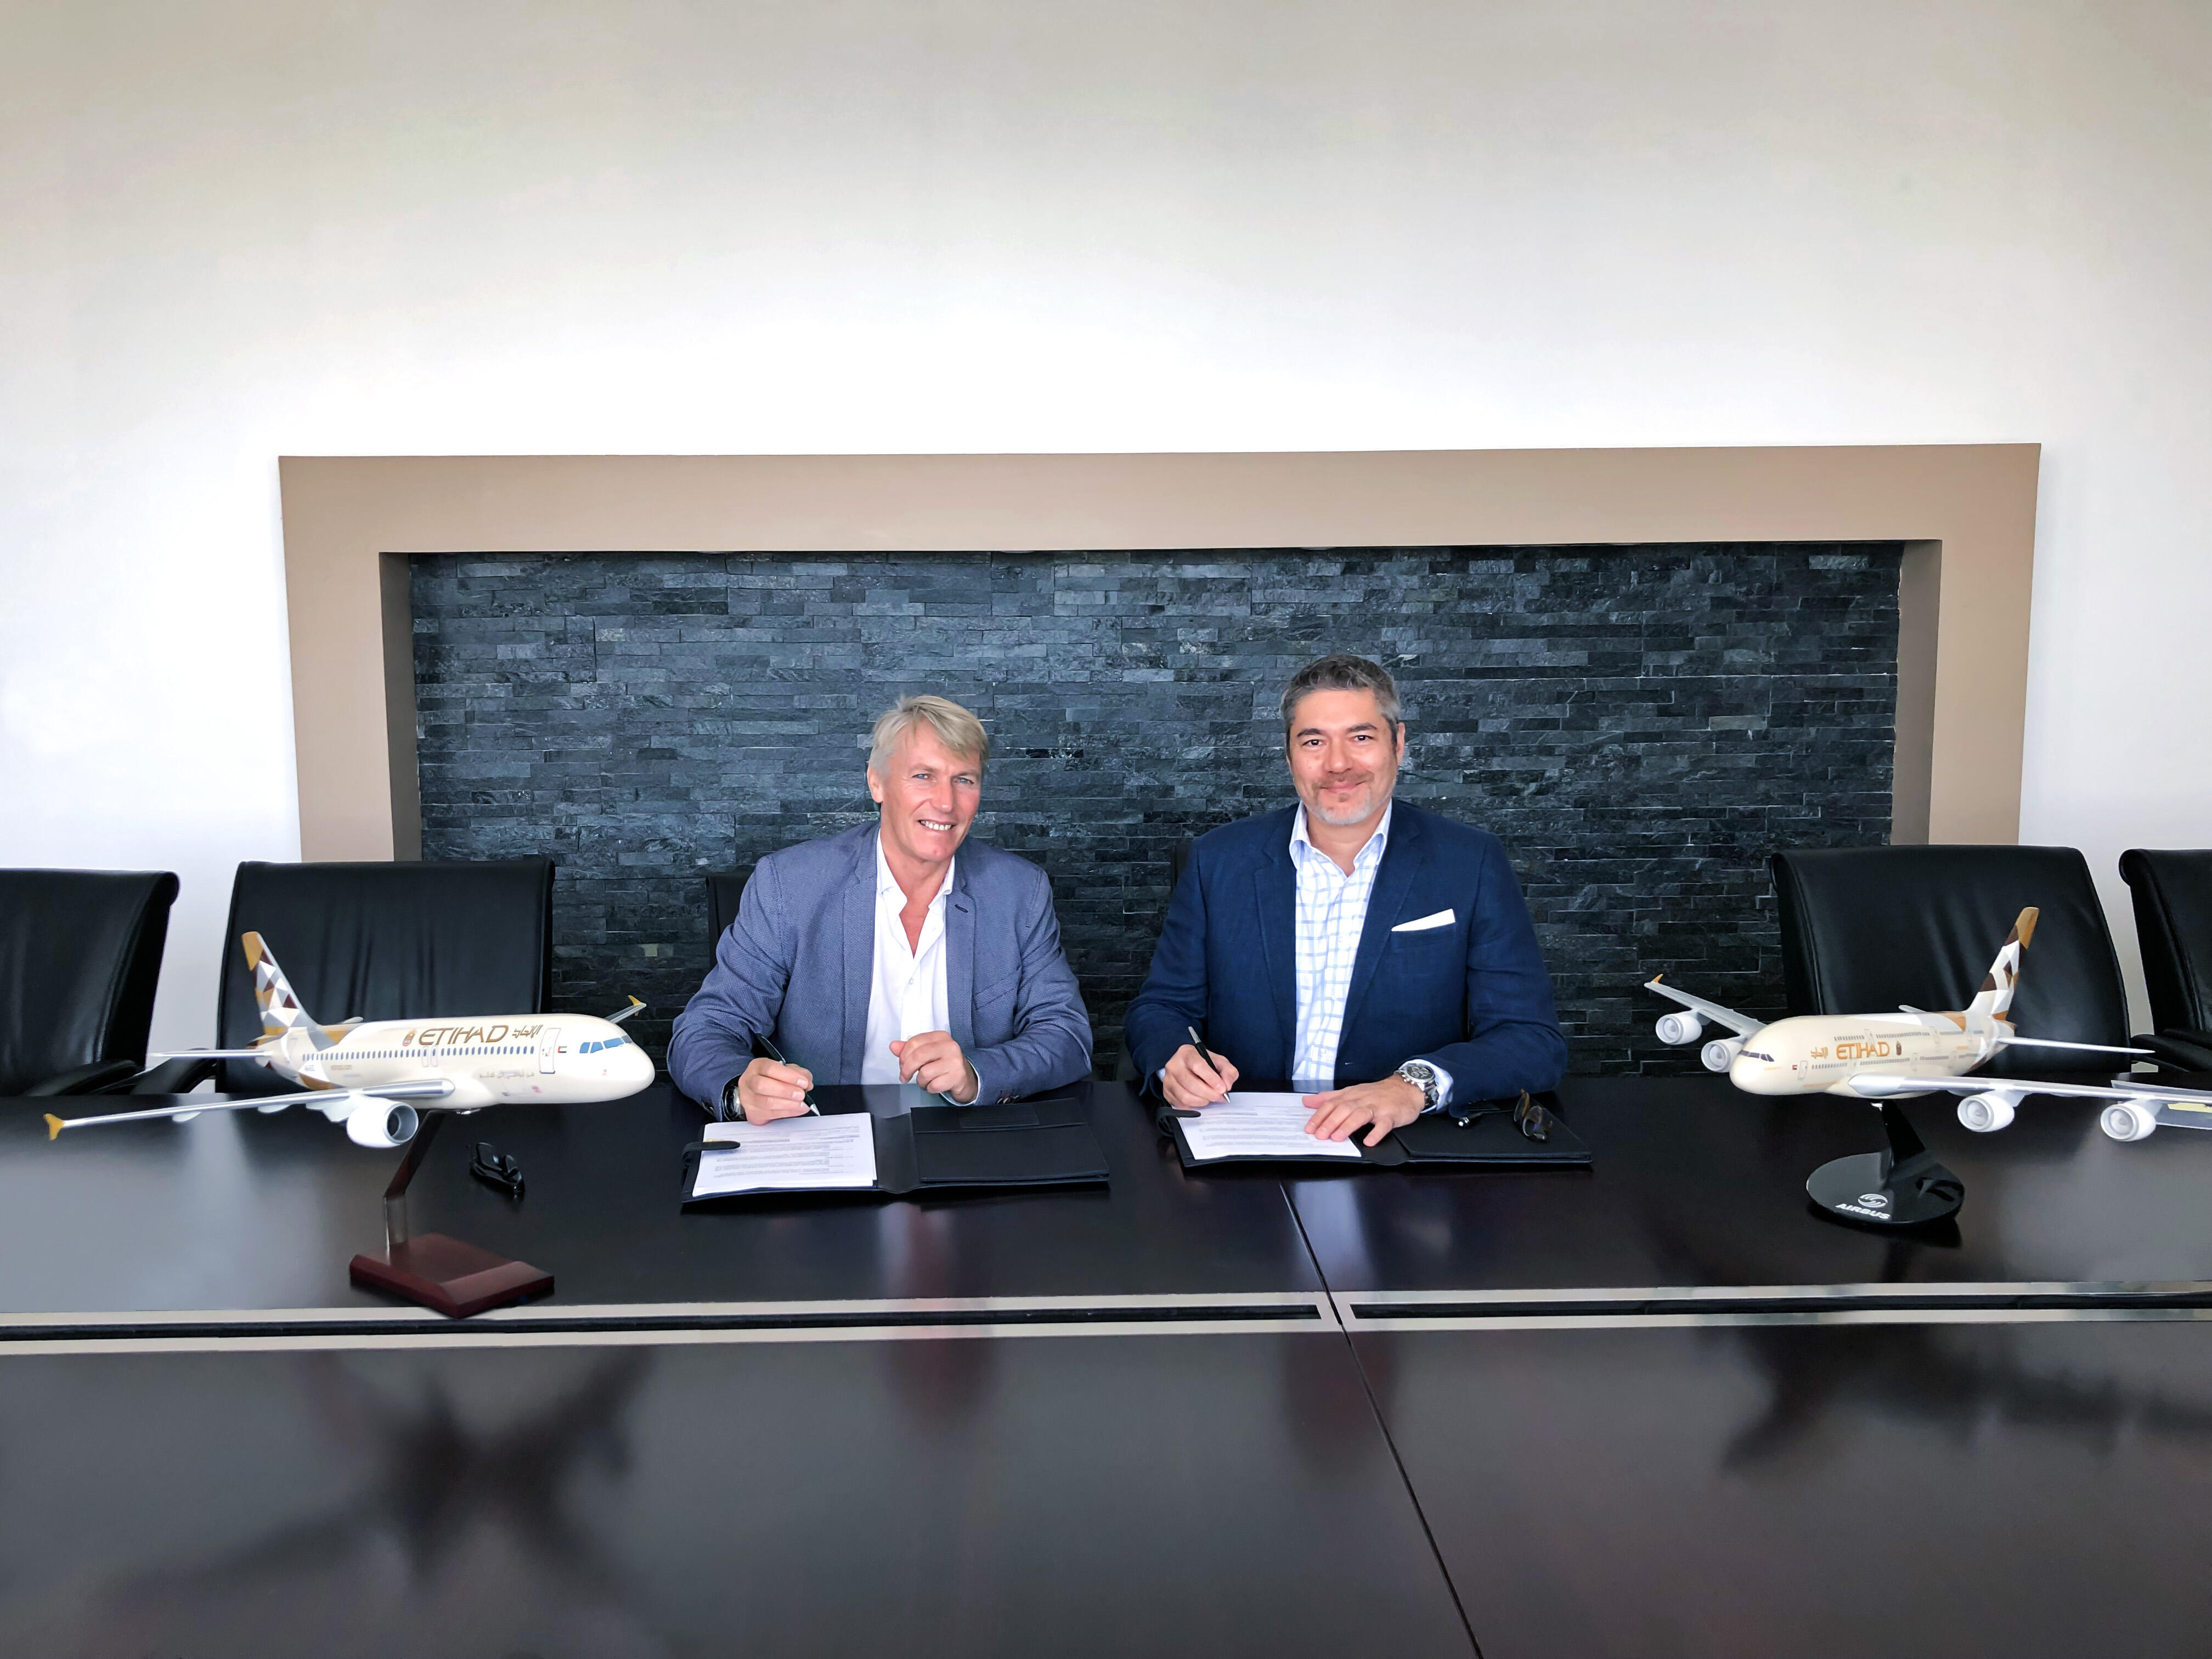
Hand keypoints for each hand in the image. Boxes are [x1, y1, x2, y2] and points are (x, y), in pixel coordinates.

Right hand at [737, 1056, 813, 1123]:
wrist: (754, 1092)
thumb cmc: (772, 1079)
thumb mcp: (785, 1070)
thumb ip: (798, 1073)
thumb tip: (807, 1083)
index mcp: (758, 1066)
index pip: (770, 1068)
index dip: (788, 1076)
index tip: (803, 1082)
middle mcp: (749, 1081)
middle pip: (762, 1085)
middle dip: (785, 1091)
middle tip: (801, 1095)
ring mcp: (748, 1098)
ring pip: (765, 1102)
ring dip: (788, 1104)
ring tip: (802, 1104)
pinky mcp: (752, 1112)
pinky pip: (769, 1114)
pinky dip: (787, 1112)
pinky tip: (797, 1110)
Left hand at [890, 1031, 977, 1101]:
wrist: (966, 1079)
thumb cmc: (944, 1065)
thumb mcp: (927, 1054)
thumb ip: (909, 1049)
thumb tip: (893, 1046)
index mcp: (940, 1037)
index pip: (914, 1042)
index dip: (903, 1056)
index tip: (902, 1065)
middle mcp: (949, 1046)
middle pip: (918, 1056)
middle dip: (906, 1070)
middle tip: (904, 1077)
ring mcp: (954, 1061)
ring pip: (924, 1073)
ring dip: (920, 1081)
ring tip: (926, 1081)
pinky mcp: (957, 1076)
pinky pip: (933, 1085)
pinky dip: (930, 1088)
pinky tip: (935, 1085)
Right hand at [1162, 1043, 1238, 1110]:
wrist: (1188, 1065)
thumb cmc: (1204, 1063)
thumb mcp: (1220, 1062)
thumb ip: (1228, 1071)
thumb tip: (1227, 1085)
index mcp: (1187, 1053)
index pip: (1197, 1066)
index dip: (1211, 1079)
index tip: (1222, 1088)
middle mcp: (1174, 1065)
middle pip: (1190, 1083)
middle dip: (1208, 1093)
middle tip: (1219, 1097)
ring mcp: (1168, 1079)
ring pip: (1185, 1096)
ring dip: (1201, 1101)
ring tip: (1210, 1098)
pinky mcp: (1166, 1092)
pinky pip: (1180, 1104)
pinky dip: (1193, 1106)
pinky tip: (1200, 1100)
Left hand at [1302, 1075, 1424, 1146]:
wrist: (1406, 1088)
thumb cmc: (1377, 1092)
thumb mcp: (1351, 1092)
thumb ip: (1329, 1097)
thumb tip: (1307, 1102)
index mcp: (1351, 1095)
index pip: (1332, 1104)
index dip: (1319, 1116)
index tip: (1309, 1128)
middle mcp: (1362, 1100)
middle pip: (1343, 1109)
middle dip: (1330, 1122)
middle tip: (1320, 1135)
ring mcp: (1377, 1108)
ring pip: (1360, 1115)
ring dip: (1348, 1126)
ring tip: (1338, 1137)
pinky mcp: (1391, 1116)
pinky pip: (1384, 1124)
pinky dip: (1376, 1133)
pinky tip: (1369, 1141)